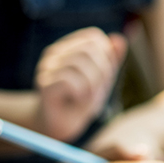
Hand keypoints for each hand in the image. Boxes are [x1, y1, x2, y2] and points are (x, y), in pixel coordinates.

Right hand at [34, 27, 128, 141]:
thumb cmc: (81, 100)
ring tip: (87, 97)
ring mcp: (47, 67)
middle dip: (103, 71)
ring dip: (93, 85)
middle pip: (89, 48)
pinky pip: (69, 80)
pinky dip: (81, 93)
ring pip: (80, 63)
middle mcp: (55, 52)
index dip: (106, 56)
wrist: (62, 125)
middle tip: (97, 90)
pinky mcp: (44, 84)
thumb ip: (111, 60)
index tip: (103, 76)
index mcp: (68, 47)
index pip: (93, 37)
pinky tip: (77, 100)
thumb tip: (119, 39)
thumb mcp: (102, 79)